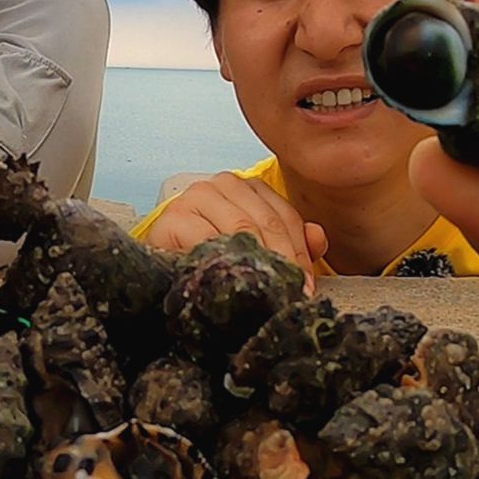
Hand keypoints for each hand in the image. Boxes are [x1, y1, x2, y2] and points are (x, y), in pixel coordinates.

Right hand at [144, 172, 329, 289]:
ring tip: (268, 291)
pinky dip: (225, 262)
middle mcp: (221, 184)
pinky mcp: (174, 218)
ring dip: (258, 263)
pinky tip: (234, 281)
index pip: (284, 215)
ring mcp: (195, 197)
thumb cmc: (209, 255)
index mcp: (246, 187)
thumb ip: (291, 241)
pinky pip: (208, 241)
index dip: (300, 252)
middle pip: (265, 221)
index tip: (305, 286)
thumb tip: (317, 237)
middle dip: (283, 261)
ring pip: (241, 229)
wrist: (161, 263)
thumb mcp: (254, 248)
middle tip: (291, 293)